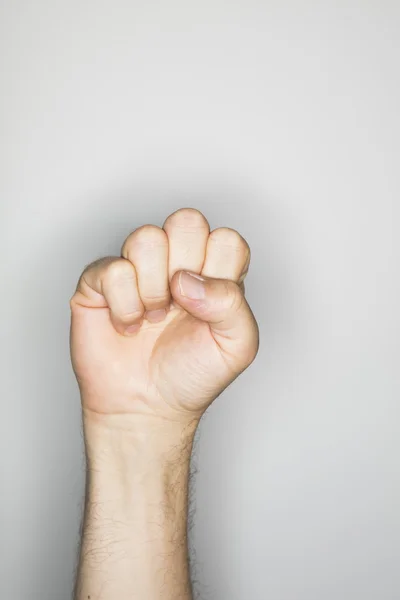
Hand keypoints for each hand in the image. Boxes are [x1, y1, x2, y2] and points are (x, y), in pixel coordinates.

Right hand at [70, 208, 258, 424]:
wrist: (147, 408)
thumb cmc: (191, 374)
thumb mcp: (237, 345)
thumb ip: (231, 302)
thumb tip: (187, 278)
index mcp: (213, 271)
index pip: (226, 238)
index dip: (219, 271)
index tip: (209, 307)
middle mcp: (176, 263)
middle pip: (186, 221)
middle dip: (186, 267)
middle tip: (180, 303)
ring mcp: (137, 269)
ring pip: (146, 237)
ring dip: (152, 288)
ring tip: (153, 317)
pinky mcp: (100, 282)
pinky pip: (112, 268)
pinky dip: (123, 306)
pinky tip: (127, 325)